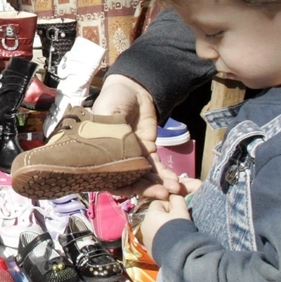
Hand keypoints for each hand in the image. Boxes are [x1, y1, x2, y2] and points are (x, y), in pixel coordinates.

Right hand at [94, 74, 184, 199]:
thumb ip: (110, 133)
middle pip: (132, 182)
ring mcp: (134, 157)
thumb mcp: (107, 114)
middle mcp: (117, 161)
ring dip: (162, 185)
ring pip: (147, 177)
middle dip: (149, 189)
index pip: (111, 179)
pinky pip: (158, 167)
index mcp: (101, 155)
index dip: (123, 187)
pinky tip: (179, 182)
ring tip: (177, 189)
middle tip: (165, 193)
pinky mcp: (149, 152)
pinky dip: (167, 175)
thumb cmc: (112, 99)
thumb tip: (117, 153)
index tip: (135, 191)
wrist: (132, 87)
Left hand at [140, 193, 190, 255]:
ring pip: (156, 229)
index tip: (178, 214)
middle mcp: (144, 225)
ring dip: (164, 230)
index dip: (170, 207)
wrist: (178, 254)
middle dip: (166, 219)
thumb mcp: (181, 211)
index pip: (158, 204)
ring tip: (176, 235)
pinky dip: (163, 241)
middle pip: (156, 217)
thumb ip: (177, 200)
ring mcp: (145, 239)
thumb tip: (174, 196)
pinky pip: (156, 241)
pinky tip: (172, 244)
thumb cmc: (179, 228)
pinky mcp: (149, 250)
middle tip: (178, 225)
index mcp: (150, 214)